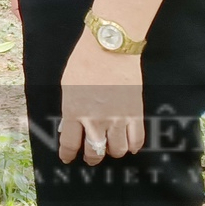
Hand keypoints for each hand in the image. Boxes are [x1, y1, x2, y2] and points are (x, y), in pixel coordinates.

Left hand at [57, 29, 144, 163]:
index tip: (67, 158)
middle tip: (91, 157)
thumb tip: (70, 124)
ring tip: (110, 147)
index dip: (68, 154)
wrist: (111, 47)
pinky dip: (132, 146)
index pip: (70, 144)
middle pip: (95, 152)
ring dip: (112, 151)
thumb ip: (69, 107)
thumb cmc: (85, 60)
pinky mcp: (135, 114)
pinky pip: (137, 140)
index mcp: (75, 112)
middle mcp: (96, 120)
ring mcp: (118, 119)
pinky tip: (128, 143)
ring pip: (117, 150)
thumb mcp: (67, 84)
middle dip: (91, 158)